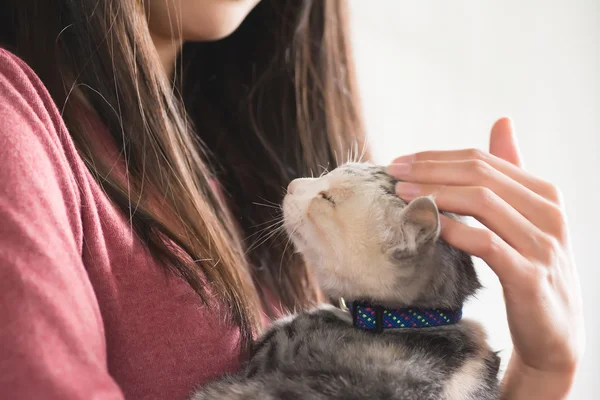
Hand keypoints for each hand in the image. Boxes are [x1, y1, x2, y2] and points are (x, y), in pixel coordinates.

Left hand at [387, 118, 583, 397]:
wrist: (553, 332)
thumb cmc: (529, 268)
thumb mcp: (523, 217)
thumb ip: (509, 174)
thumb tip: (502, 120)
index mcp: (544, 193)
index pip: (483, 160)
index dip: (436, 158)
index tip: (400, 162)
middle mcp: (549, 212)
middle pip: (480, 175)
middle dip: (429, 170)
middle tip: (393, 172)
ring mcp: (543, 244)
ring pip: (482, 202)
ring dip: (435, 194)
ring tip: (401, 194)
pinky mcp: (530, 276)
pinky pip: (487, 243)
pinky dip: (454, 229)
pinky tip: (429, 224)